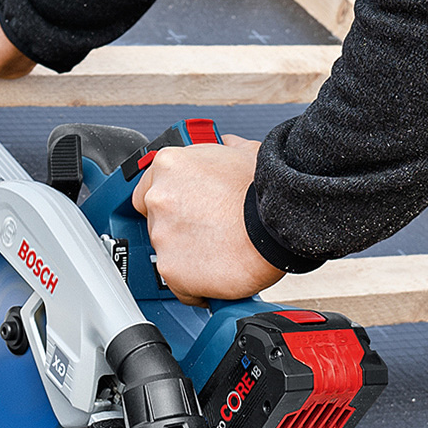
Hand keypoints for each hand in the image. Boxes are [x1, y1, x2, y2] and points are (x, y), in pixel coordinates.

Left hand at [131, 135, 284, 305]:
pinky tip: (218, 273)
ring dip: (188, 255)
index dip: (169, 202)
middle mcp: (159, 198)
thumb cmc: (265, 191)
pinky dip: (196, 283)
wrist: (279, 224)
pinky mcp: (171, 269)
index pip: (147, 188)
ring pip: (167, 252)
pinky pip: (178, 282)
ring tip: (220, 251)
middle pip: (156, 221)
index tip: (183, 210)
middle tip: (208, 231)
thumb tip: (226, 144)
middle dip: (179, 228)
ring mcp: (162, 236)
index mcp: (169, 165)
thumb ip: (225, 147)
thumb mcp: (246, 152)